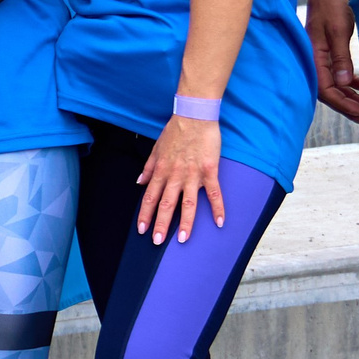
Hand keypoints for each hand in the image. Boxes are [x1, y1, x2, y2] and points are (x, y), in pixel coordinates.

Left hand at [137, 115, 223, 244]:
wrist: (194, 116)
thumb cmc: (175, 131)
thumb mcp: (156, 149)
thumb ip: (148, 168)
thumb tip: (139, 182)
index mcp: (161, 170)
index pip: (149, 197)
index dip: (145, 214)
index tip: (141, 229)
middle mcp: (175, 175)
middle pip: (166, 204)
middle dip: (160, 224)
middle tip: (156, 242)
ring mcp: (193, 174)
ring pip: (188, 203)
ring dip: (185, 222)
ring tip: (182, 239)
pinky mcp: (210, 171)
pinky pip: (214, 193)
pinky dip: (218, 208)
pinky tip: (219, 222)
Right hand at [308, 0, 358, 121]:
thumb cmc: (331, 5)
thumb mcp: (338, 30)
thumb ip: (340, 57)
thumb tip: (344, 84)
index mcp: (313, 55)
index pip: (324, 88)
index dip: (341, 103)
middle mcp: (315, 59)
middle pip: (328, 90)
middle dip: (347, 105)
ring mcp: (321, 56)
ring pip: (334, 84)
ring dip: (350, 95)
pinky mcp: (329, 51)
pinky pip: (338, 73)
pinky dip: (351, 82)